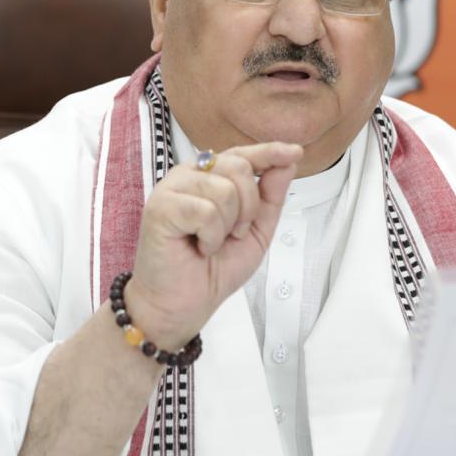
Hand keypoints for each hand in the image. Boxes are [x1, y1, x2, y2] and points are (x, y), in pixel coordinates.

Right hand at [126, 142, 302, 347]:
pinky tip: (198, 246)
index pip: (243, 154)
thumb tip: (286, 163)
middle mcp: (190, 175)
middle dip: (249, 207)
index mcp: (210, 177)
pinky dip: (211, 236)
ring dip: (227, 226)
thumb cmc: (212, 268)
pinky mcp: (160, 206)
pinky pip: (206, 211)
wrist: (182, 303)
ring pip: (224, 190)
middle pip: (239, 166)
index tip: (295, 152)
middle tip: (234, 233)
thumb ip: (270, 197)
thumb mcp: (256, 231)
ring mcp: (171, 188)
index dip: (269, 151)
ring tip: (211, 242)